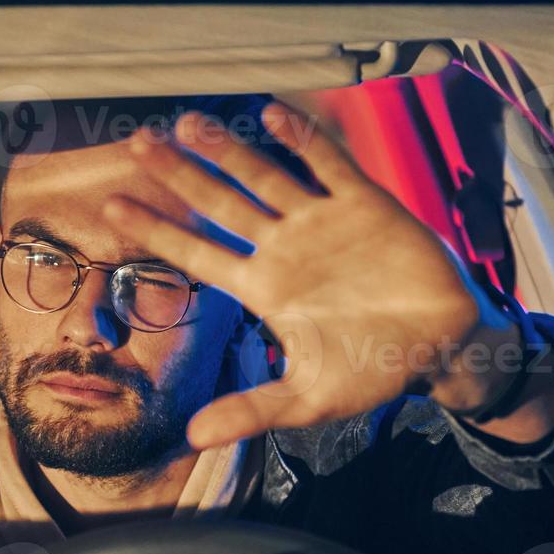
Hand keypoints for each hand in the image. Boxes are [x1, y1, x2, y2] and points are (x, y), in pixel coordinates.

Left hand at [101, 102, 531, 449]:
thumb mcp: (309, 398)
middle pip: (220, 204)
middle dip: (179, 175)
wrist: (440, 347)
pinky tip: (271, 113)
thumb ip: (252, 410)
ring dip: (227, 151)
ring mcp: (321, 222)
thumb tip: (193, 439)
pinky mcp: (364, 204)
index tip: (113, 206)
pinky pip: (328, 164)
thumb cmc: (372, 370)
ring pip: (264, 177)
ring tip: (188, 123)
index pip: (198, 254)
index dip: (158, 230)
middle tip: (137, 144)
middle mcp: (283, 249)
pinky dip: (302, 140)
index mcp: (264, 288)